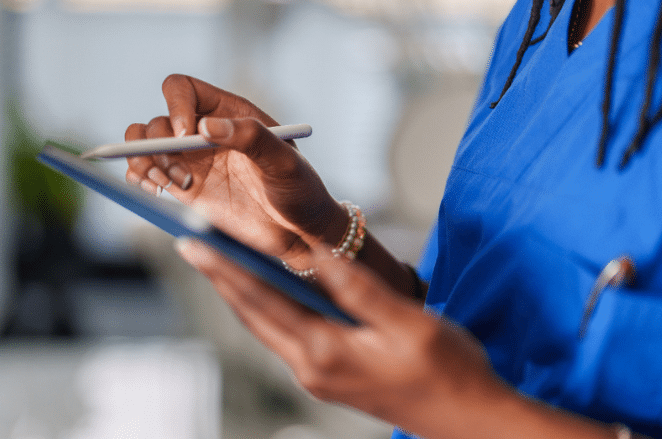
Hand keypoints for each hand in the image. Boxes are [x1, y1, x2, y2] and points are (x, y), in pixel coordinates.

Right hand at [125, 75, 347, 267]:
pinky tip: (153, 191)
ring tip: (164, 184)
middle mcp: (205, 132)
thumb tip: (207, 126)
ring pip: (144, 145)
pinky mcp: (184, 189)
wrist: (299, 232)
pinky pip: (146, 173)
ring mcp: (191, 161)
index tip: (185, 135)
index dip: (175, 105)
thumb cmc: (300, 190)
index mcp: (229, 112)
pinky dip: (138, 178)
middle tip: (179, 175)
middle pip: (158, 121)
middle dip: (157, 144)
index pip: (183, 89)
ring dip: (142, 160)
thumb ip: (252, 137)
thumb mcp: (285, 161)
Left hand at [175, 239, 508, 438]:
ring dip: (240, 291)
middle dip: (220, 276)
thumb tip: (313, 254)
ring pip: (265, 325)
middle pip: (252, 313)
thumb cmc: (446, 369)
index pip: (261, 300)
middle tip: (191, 243)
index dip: (225, 267)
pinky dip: (266, 305)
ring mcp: (317, 375)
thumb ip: (356, 287)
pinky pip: (285, 333)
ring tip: (218, 260)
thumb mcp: (405, 321)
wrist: (469, 418)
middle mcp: (311, 367)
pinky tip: (264, 288)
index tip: (194, 242)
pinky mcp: (329, 375)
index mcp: (324, 352)